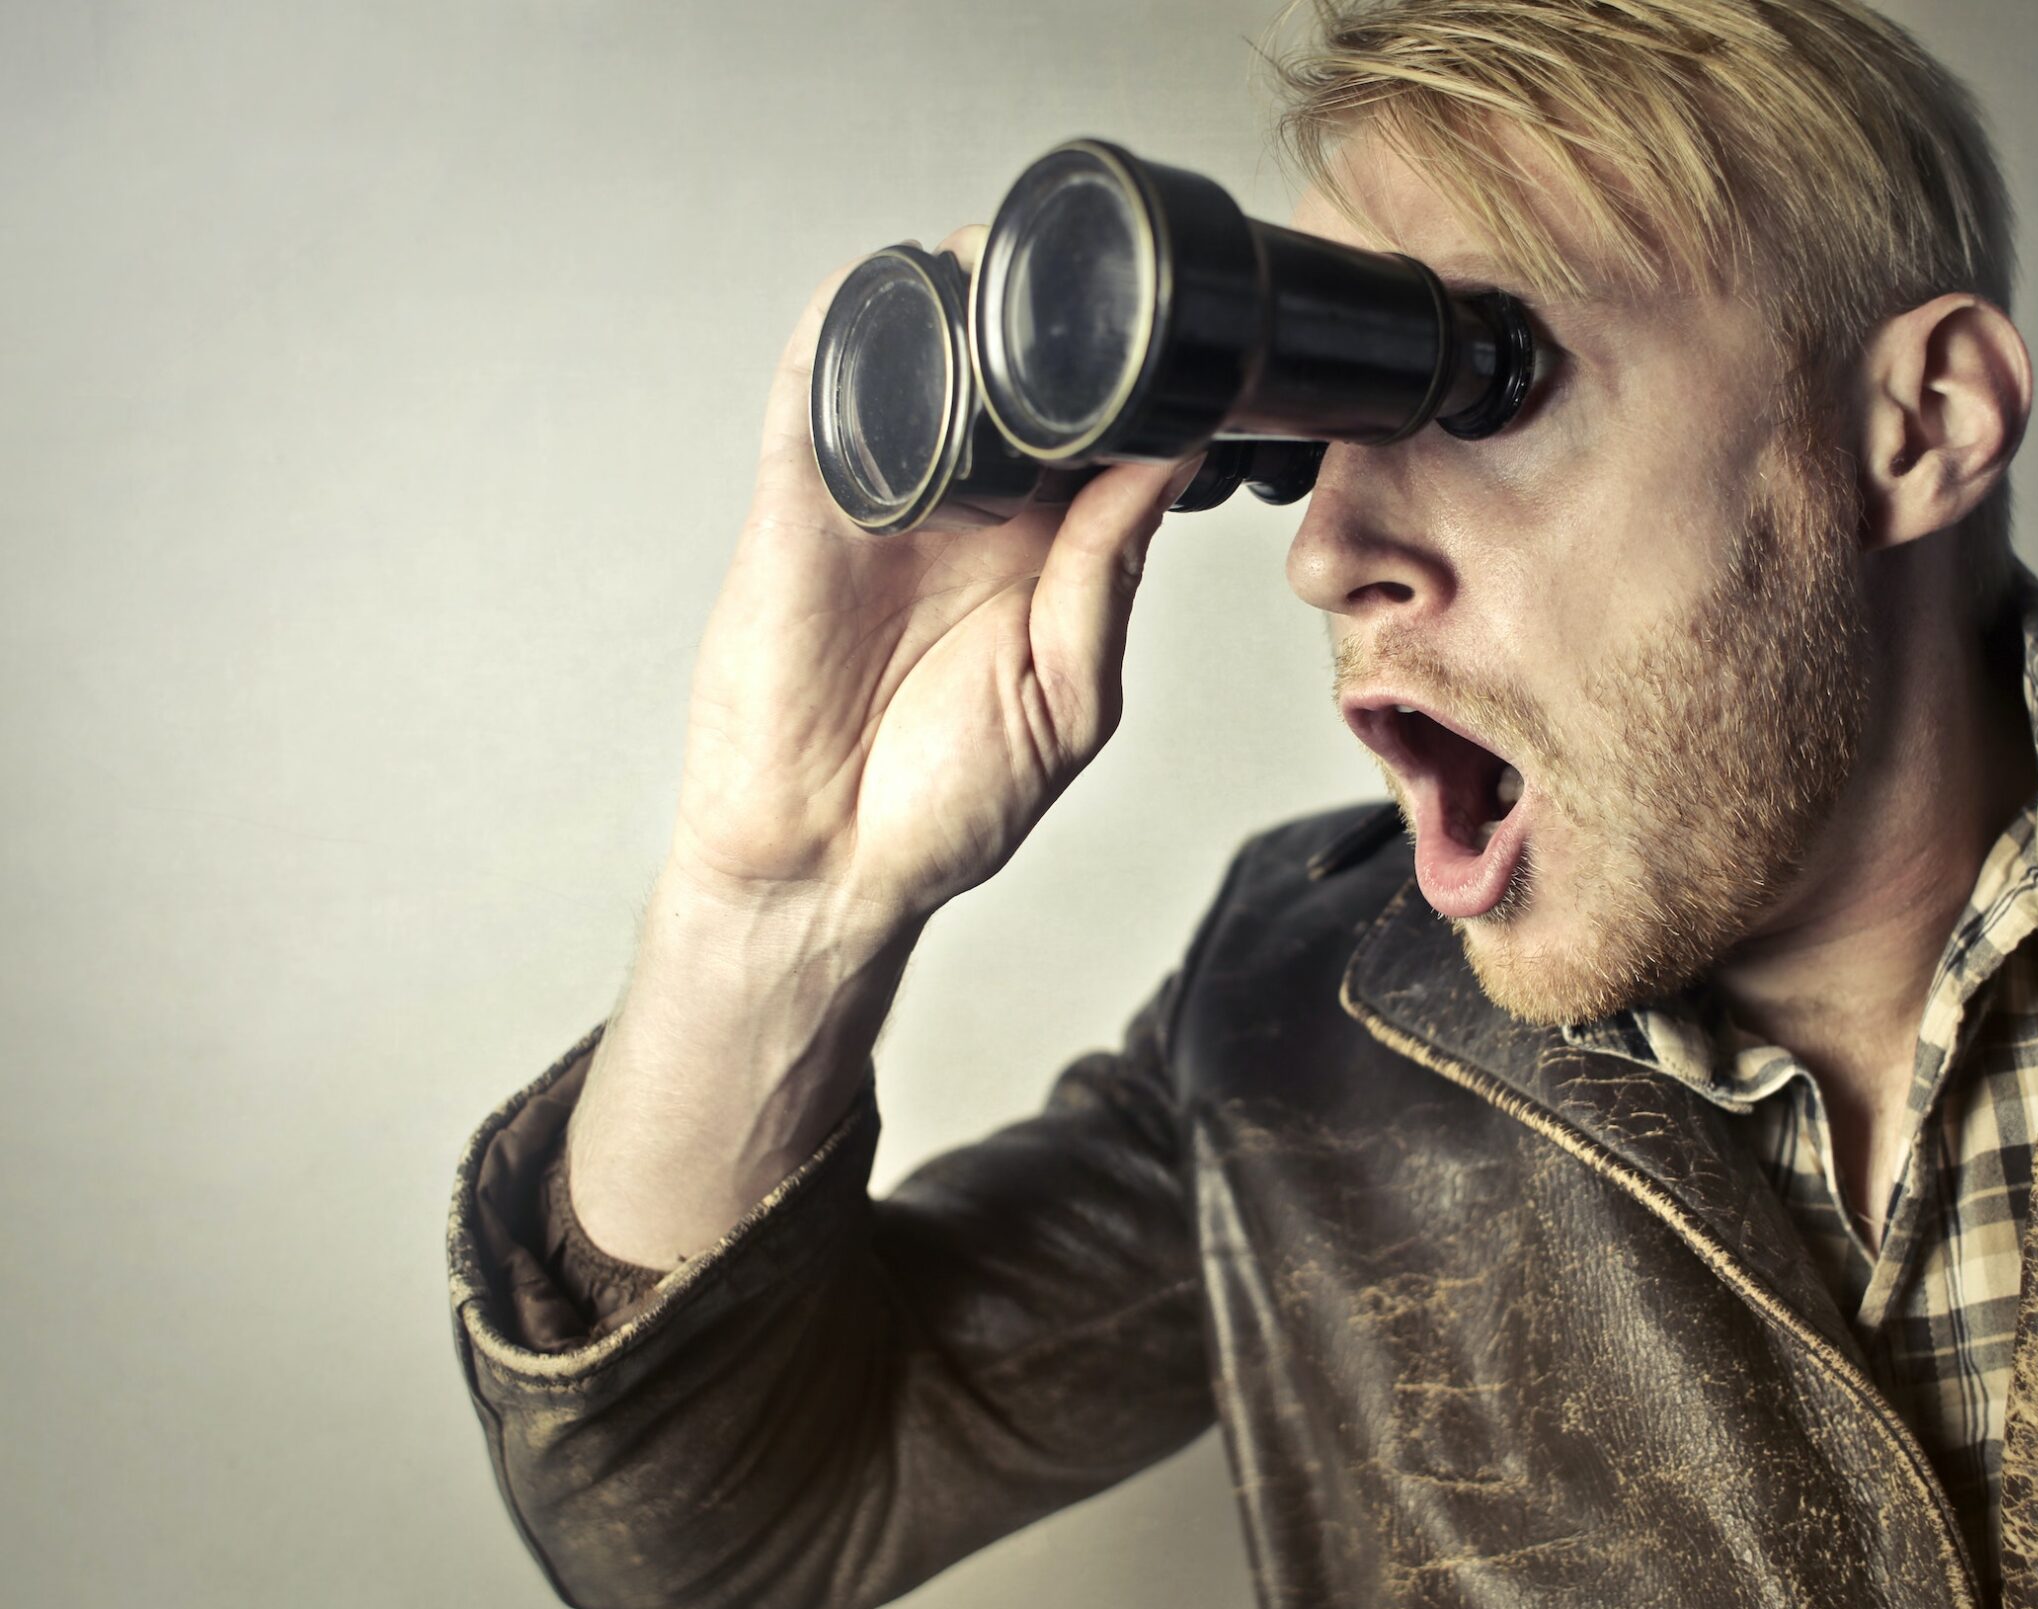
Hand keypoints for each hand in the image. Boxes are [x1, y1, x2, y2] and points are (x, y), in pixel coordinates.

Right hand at [669, 227, 1193, 923]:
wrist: (827, 867)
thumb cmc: (949, 805)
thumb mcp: (1069, 693)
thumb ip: (1108, 569)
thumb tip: (1175, 455)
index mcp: (1048, 550)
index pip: (1098, 430)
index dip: (1136, 372)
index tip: (1185, 326)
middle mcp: (971, 510)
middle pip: (1012, 372)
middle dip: (1046, 312)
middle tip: (1092, 274)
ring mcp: (884, 498)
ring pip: (919, 359)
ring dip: (952, 297)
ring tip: (998, 260)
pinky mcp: (799, 504)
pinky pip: (817, 391)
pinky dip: (848, 329)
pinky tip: (894, 296)